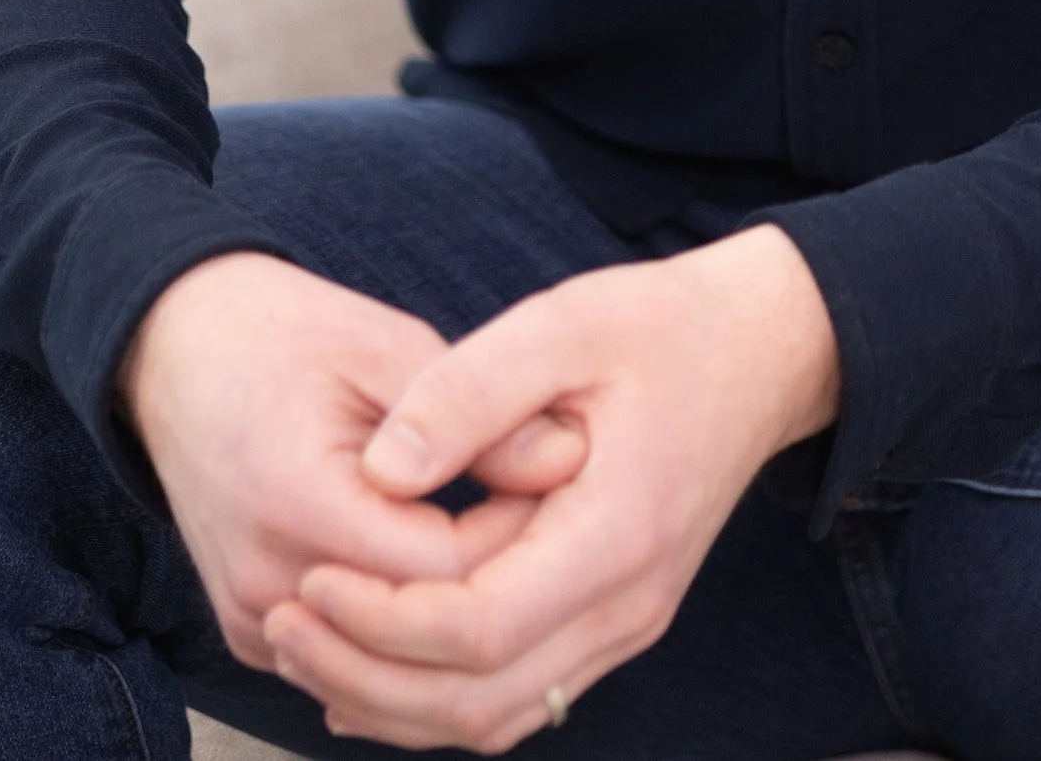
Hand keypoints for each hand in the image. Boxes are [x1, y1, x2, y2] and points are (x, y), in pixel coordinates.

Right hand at [119, 253, 586, 678]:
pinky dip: (402, 622)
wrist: (179, 352)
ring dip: (450, 606)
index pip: (447, 570)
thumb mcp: (387, 346)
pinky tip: (443, 564)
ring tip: (499, 529)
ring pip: (389, 656)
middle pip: (421, 625)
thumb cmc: (290, 335)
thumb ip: (475, 413)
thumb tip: (569, 458)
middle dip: (495, 575)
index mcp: (301, 503)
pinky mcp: (249, 630)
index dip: (518, 531)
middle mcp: (267, 582)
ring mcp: (252, 617)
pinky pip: (349, 656)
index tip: (559, 481)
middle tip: (546, 510)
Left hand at [261, 226, 841, 747]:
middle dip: (367, 675)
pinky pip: (519, 695)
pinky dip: (440, 697)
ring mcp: (627, 625)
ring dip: (395, 701)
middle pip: (479, 699)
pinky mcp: (615, 621)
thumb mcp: (562, 323)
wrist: (760, 352)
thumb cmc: (660, 328)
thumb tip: (379, 471)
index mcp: (616, 536)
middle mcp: (627, 606)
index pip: (480, 628)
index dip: (381, 621)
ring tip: (305, 649)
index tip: (308, 579)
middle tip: (280, 626)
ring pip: (496, 716)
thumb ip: (467, 393)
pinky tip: (373, 663)